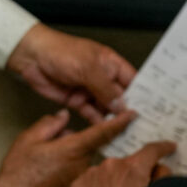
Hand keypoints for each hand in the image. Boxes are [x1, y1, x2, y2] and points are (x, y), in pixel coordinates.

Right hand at [0, 109, 136, 186]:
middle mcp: (84, 165)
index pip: (104, 131)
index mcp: (74, 148)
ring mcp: (82, 182)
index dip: (120, 121)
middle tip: (51, 149)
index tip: (133, 115)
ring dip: (73, 159)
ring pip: (84, 162)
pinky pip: (79, 177)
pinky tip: (50, 180)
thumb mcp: (29, 139)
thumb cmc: (20, 172)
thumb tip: (64, 117)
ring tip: (46, 167)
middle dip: (76, 143)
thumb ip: (51, 124)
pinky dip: (70, 174)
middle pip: (90, 146)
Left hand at [7, 24, 136, 122]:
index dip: (143, 94)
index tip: (153, 110)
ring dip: (115, 120)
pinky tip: (107, 133)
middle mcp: (104, 78)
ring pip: (108, 109)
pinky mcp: (78, 101)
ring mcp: (91, 91)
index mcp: (111, 64)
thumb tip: (121, 106)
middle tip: (142, 127)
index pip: (133, 81)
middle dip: (130, 111)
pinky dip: (99, 124)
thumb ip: (106, 89)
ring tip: (127, 134)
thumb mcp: (88, 68)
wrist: (32, 57)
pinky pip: (92, 115)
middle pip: (122, 97)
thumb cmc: (61, 52)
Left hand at [69, 141, 176, 186]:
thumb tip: (159, 170)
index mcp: (133, 168)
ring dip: (116, 182)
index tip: (168, 148)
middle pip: (130, 164)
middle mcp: (111, 166)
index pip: (152, 150)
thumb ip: (161, 179)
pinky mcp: (78, 186)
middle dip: (136, 175)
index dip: (163, 148)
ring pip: (110, 172)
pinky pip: (93, 181)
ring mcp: (92, 174)